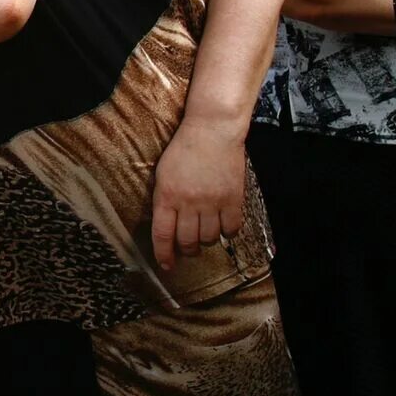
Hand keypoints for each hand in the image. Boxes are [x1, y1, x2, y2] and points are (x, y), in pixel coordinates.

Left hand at [149, 122, 246, 271]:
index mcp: (166, 196)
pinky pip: (231, 229)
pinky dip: (227, 232)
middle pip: (187, 241)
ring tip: (205, 233)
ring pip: (209, 238)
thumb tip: (166, 228)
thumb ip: (164, 200)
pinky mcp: (233, 199)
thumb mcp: (163, 174)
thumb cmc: (185, 149)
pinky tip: (223, 226)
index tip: (166, 265)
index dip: (164, 254)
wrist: (212, 130)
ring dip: (206, 241)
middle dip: (186, 251)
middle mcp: (188, 202)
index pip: (162, 235)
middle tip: (188, 249)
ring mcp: (212, 201)